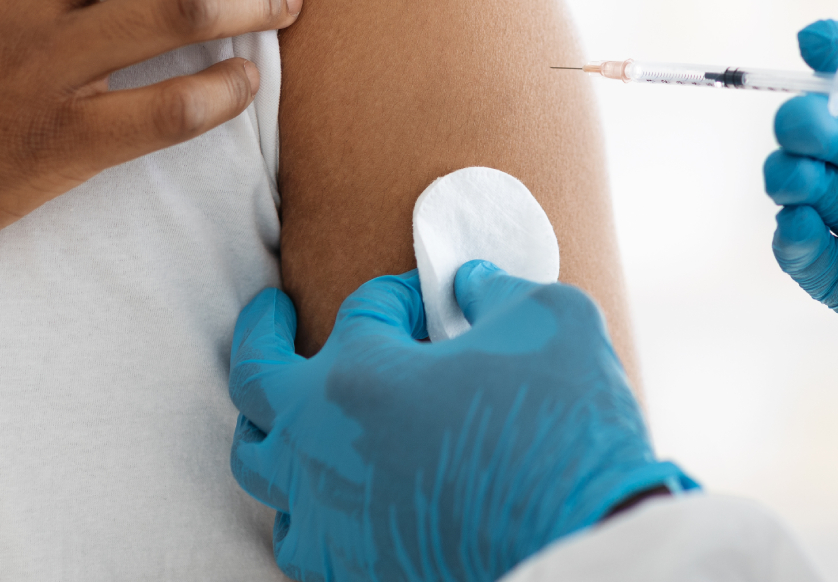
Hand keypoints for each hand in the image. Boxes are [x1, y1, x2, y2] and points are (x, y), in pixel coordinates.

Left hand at [228, 261, 694, 581]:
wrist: (583, 548)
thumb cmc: (565, 430)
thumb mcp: (549, 319)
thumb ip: (497, 288)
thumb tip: (470, 284)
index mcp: (358, 376)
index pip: (361, 310)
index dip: (400, 293)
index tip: (432, 297)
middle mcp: (321, 447)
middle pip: (254, 381)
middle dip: (261, 333)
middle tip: (271, 311)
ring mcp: (329, 517)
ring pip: (260, 467)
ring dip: (270, 426)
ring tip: (285, 410)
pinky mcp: (351, 573)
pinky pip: (297, 537)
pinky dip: (302, 505)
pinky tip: (329, 492)